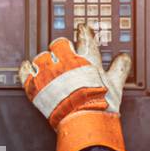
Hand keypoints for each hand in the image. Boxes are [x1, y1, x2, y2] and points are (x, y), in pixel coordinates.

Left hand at [19, 23, 131, 150]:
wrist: (85, 121)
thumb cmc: (101, 105)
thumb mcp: (116, 85)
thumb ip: (119, 69)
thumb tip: (124, 58)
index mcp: (87, 60)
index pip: (84, 38)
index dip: (83, 32)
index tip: (81, 28)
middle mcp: (67, 63)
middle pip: (59, 44)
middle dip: (60, 46)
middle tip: (61, 49)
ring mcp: (50, 73)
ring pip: (42, 57)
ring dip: (44, 60)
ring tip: (46, 64)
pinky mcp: (37, 86)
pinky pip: (26, 72)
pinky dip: (25, 69)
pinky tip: (26, 66)